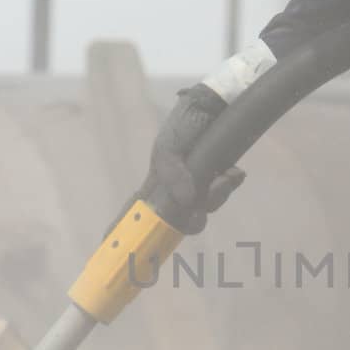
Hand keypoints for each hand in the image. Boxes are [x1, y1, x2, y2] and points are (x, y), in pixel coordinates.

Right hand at [140, 83, 244, 232]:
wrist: (219, 101)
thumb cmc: (186, 121)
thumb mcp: (168, 145)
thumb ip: (170, 170)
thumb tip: (185, 201)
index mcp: (157, 181)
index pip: (138, 210)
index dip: (129, 229)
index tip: (115, 248)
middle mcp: (177, 186)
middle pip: (180, 219)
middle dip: (192, 219)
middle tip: (200, 214)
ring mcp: (199, 182)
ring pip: (206, 207)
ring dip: (217, 196)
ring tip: (225, 175)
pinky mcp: (220, 175)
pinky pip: (225, 190)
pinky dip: (230, 183)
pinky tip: (235, 172)